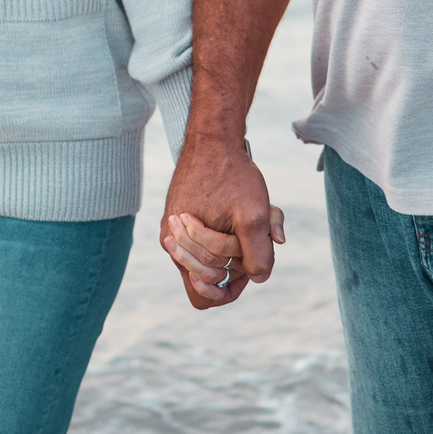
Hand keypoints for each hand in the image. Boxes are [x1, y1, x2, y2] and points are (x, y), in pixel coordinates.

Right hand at [161, 137, 282, 308]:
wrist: (213, 139)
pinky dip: (227, 232)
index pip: (203, 294)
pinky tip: (237, 210)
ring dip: (233, 245)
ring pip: (209, 258)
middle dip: (236, 261)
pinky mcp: (181, 218)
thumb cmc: (232, 174)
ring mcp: (175, 231)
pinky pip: (205, 240)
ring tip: (246, 218)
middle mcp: (173, 244)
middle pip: (208, 276)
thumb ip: (258, 253)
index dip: (230, 288)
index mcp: (182, 248)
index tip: (247, 269)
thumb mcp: (254, 213)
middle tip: (252, 233)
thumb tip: (259, 278)